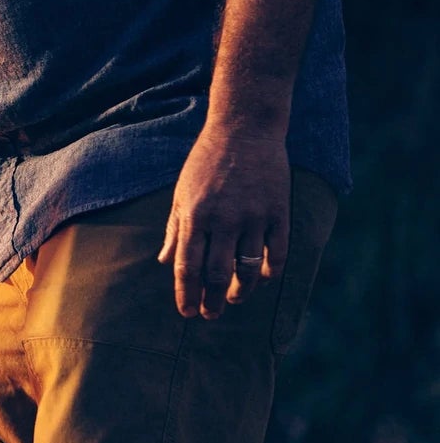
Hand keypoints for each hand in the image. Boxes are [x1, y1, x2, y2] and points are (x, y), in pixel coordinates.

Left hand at [158, 124, 290, 318]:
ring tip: (233, 299)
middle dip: (212, 300)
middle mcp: (223, 219)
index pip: (187, 266)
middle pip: (216, 273)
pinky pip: (276, 253)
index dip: (186, 294)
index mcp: (194, 214)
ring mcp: (253, 216)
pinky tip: (262, 279)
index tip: (187, 313)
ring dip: (240, 291)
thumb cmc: (207, 162)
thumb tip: (164, 262)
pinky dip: (270, 272)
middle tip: (211, 314)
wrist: (245, 129)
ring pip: (248, 269)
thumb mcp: (183, 192)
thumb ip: (175, 229)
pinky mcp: (278, 212)